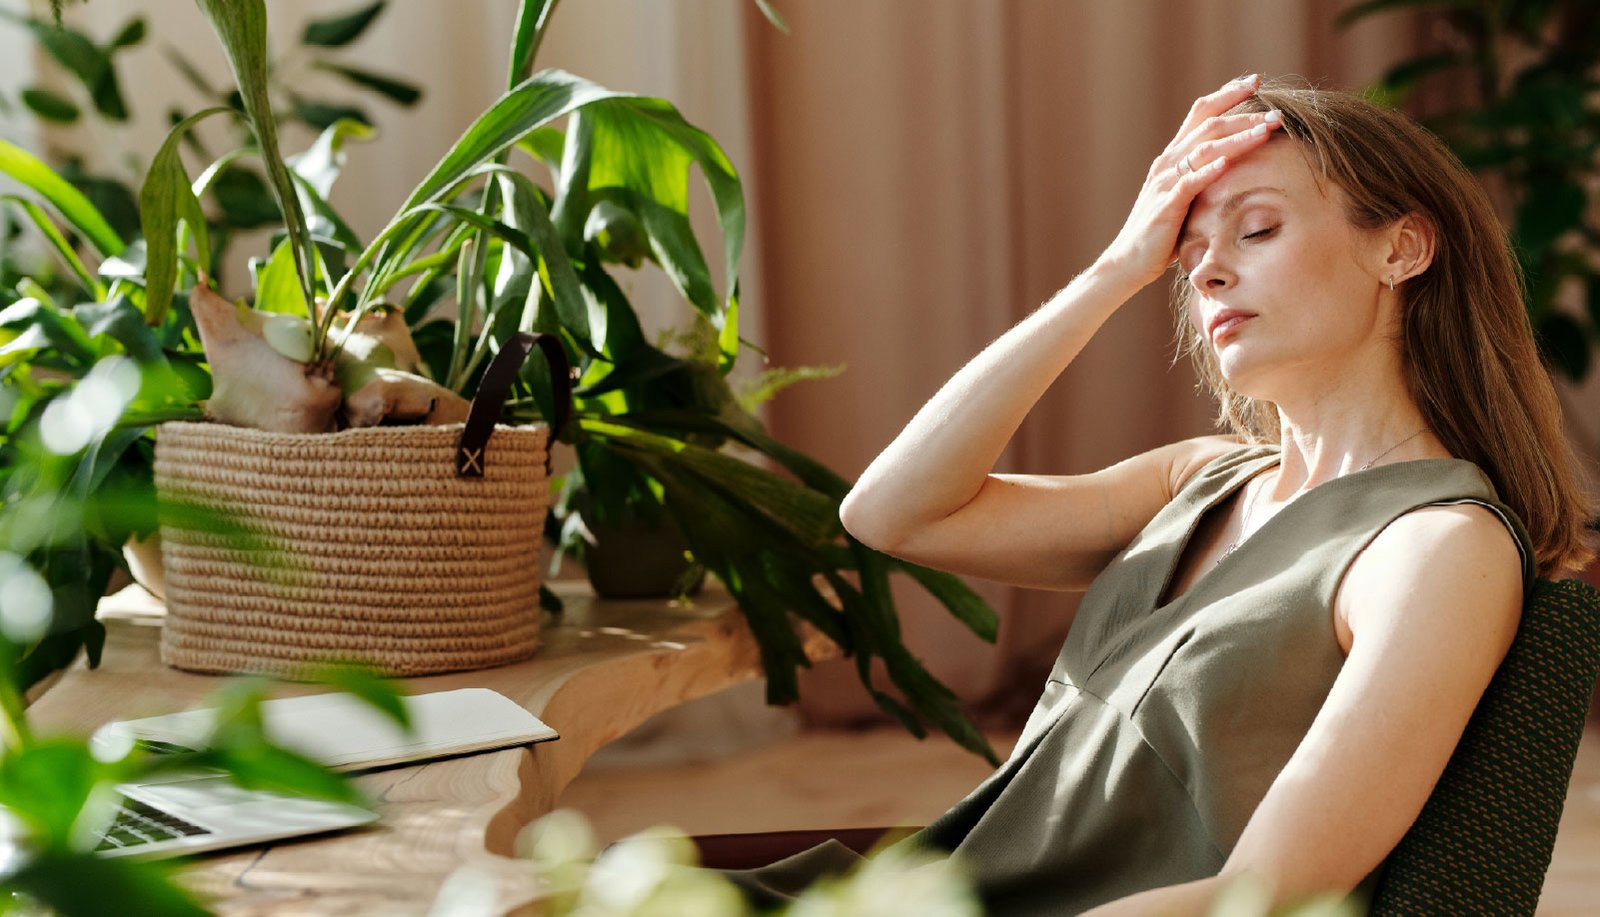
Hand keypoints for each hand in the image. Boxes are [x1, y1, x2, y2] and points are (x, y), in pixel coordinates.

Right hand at [1096, 75, 1282, 288]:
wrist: (1128, 261)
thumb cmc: (1162, 234)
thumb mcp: (1185, 198)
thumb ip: (1203, 178)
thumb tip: (1237, 165)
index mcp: (1172, 157)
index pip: (1199, 113)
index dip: (1226, 94)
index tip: (1255, 81)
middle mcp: (1167, 163)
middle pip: (1207, 125)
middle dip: (1243, 115)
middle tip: (1275, 113)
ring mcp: (1164, 182)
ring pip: (1204, 149)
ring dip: (1238, 138)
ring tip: (1266, 130)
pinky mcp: (1165, 206)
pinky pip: (1189, 183)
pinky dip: (1209, 171)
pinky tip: (1228, 162)